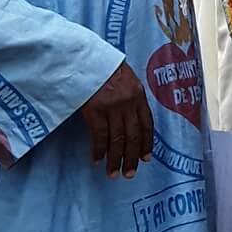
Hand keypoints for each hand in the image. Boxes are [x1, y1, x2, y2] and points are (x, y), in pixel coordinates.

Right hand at [80, 63, 153, 177]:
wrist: (84, 57)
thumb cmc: (103, 66)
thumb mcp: (124, 78)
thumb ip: (130, 96)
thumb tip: (131, 117)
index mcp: (138, 95)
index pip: (147, 124)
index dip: (147, 143)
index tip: (146, 159)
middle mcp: (128, 103)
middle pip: (133, 136)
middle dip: (132, 157)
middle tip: (130, 174)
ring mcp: (112, 107)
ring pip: (117, 139)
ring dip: (115, 159)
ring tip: (113, 173)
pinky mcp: (94, 110)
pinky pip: (99, 136)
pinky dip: (98, 150)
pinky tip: (97, 160)